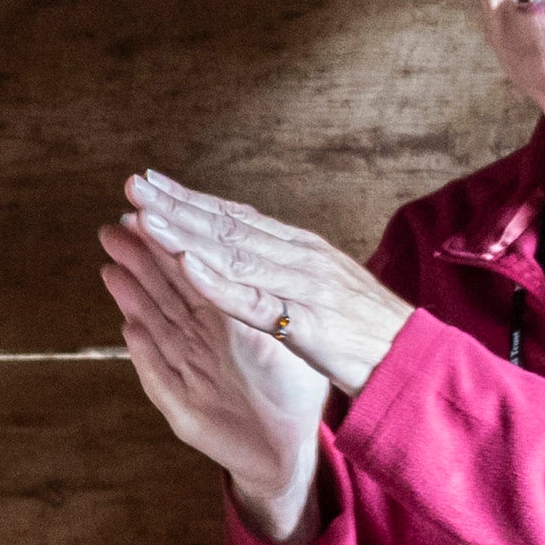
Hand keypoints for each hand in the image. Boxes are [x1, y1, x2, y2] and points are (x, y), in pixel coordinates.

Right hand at [103, 223, 327, 539]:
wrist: (285, 454)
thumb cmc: (287, 397)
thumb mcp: (278, 343)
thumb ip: (256, 311)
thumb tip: (231, 269)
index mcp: (225, 323)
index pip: (194, 275)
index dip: (170, 245)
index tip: (148, 212)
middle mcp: (199, 344)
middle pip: (166, 294)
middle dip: (139, 260)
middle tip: (112, 228)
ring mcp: (187, 375)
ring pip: (156, 327)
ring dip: (132, 297)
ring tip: (110, 267)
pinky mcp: (183, 409)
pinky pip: (161, 375)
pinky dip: (145, 352)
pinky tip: (129, 327)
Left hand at [122, 171, 411, 395]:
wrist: (411, 360)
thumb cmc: (366, 330)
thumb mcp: (322, 287)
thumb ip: (287, 266)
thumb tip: (250, 246)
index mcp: (301, 248)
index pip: (236, 218)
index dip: (191, 200)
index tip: (152, 185)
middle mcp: (299, 257)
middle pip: (227, 226)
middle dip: (177, 205)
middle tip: (133, 185)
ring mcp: (302, 287)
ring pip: (233, 255)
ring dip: (185, 234)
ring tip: (145, 217)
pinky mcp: (304, 323)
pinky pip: (253, 301)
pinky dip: (218, 282)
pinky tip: (186, 266)